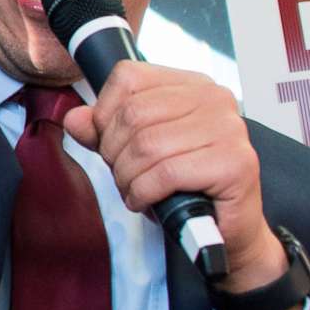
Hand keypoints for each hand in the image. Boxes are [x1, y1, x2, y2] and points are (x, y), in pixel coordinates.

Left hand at [60, 61, 284, 291]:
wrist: (227, 231)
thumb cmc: (185, 188)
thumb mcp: (137, 153)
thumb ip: (105, 132)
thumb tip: (74, 119)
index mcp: (193, 85)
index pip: (128, 78)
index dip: (105, 115)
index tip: (110, 144)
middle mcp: (215, 99)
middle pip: (133, 114)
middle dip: (114, 154)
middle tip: (124, 176)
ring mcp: (229, 129)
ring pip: (146, 146)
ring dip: (127, 178)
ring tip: (135, 192)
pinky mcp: (235, 163)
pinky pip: (166, 173)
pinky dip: (144, 193)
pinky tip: (147, 202)